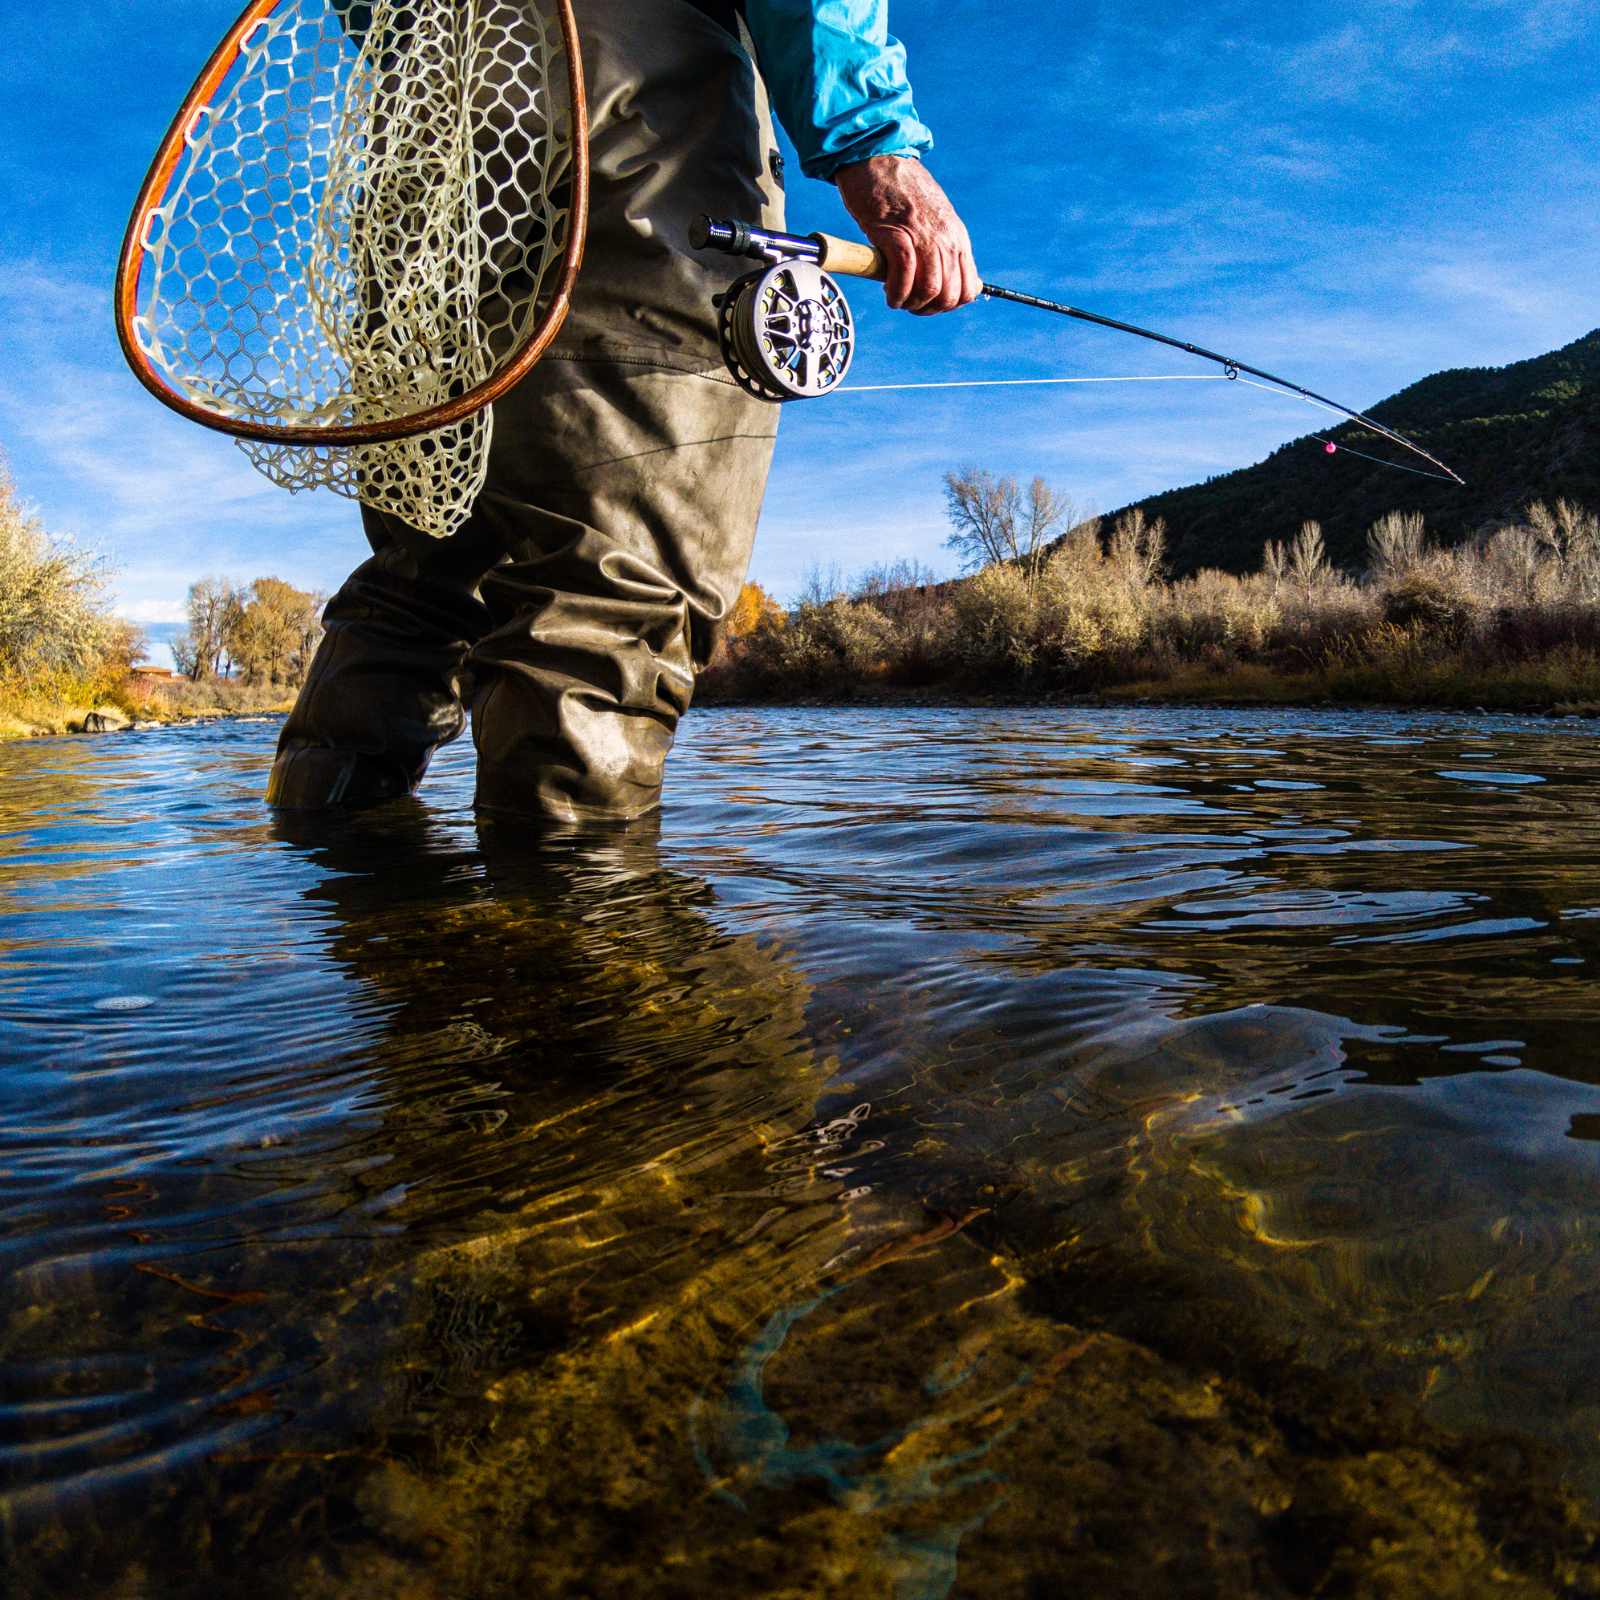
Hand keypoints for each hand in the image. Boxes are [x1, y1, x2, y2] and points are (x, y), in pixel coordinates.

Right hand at [833, 155, 980, 314]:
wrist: (877, 158)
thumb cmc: (898, 191)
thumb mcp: (932, 219)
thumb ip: (941, 246)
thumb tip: (944, 280)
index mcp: (956, 236)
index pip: (969, 288)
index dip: (949, 305)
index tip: (929, 302)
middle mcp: (945, 237)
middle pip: (949, 294)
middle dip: (929, 309)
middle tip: (910, 304)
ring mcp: (922, 235)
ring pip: (930, 288)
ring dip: (911, 303)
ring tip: (898, 299)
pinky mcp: (896, 233)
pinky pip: (904, 276)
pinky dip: (896, 293)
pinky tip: (889, 294)